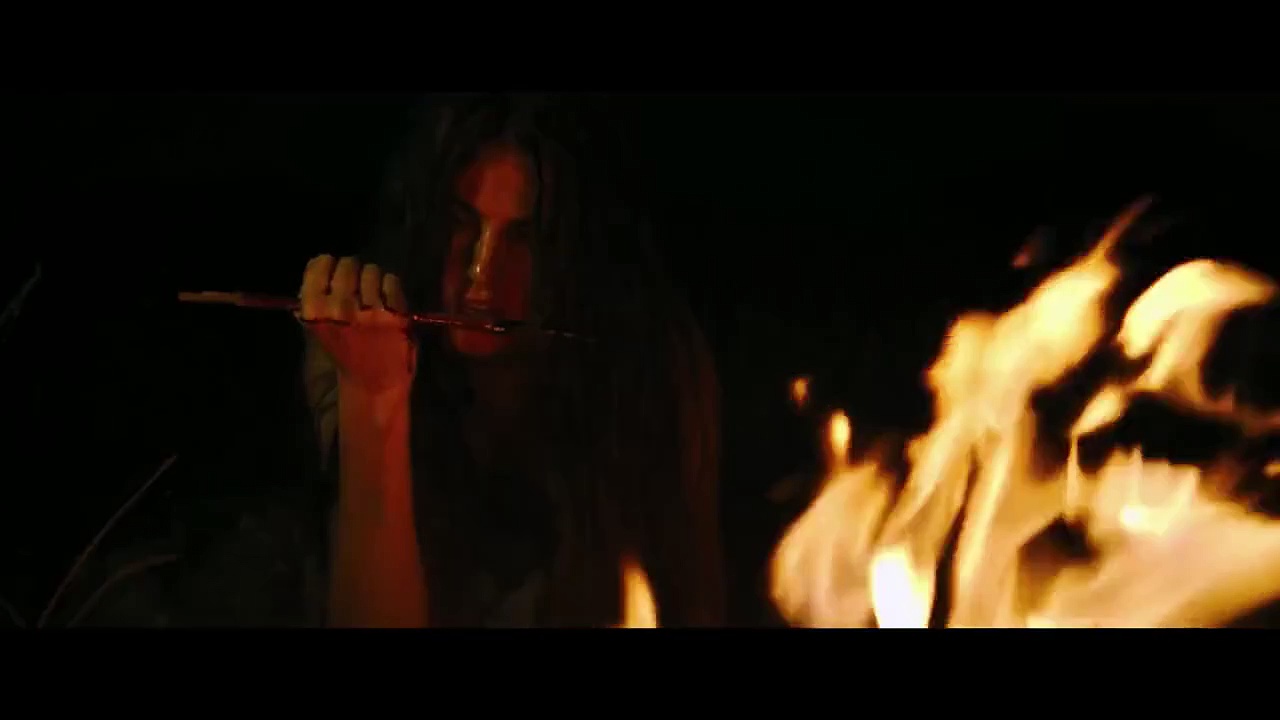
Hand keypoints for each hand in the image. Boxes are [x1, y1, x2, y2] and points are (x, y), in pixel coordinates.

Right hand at [298, 254, 416, 397]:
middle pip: (347, 264)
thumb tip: (312, 277)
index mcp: (315, 311)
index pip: (319, 265)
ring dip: (373, 279)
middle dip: (352, 271)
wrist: (373, 385)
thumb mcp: (318, 333)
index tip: (333, 272)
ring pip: (371, 271)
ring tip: (373, 296)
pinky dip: (390, 287)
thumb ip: (313, 306)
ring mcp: (369, 310)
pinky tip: (387, 302)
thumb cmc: (344, 358)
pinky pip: (391, 281)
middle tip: (356, 285)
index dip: (327, 265)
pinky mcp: (395, 313)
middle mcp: (340, 307)